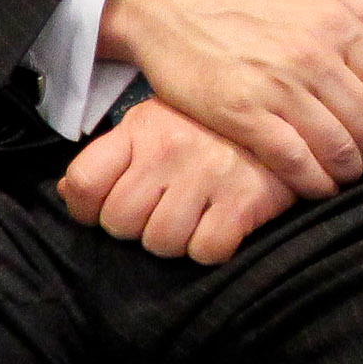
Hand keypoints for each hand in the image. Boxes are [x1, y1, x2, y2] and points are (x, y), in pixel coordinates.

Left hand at [58, 98, 295, 263]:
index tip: (110, 206)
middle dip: (139, 226)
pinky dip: (213, 247)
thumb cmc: (215, 124)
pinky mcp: (245, 200)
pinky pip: (206, 251)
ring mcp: (209, 175)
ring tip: (196, 215)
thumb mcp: (157, 122)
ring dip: (177, 240)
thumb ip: (113, 155)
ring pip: (161, 243)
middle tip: (165, 209)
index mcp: (143, 129)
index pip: (84, 183)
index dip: (88, 208)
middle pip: (120, 222)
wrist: (293, 112)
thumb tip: (69, 193)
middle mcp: (171, 150)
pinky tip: (224, 223)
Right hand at [97, 0, 362, 196]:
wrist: (173, 5)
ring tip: (353, 175)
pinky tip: (319, 186)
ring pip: (336, 145)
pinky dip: (313, 181)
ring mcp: (277, 87)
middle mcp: (313, 57)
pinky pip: (292, 160)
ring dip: (352, 169)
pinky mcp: (240, 115)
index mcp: (337, 23)